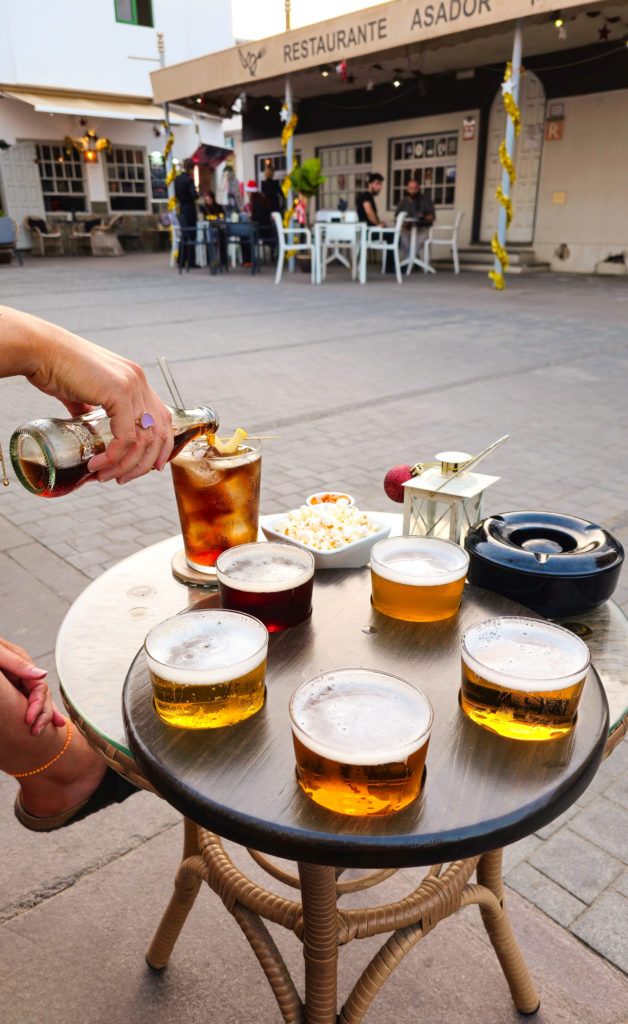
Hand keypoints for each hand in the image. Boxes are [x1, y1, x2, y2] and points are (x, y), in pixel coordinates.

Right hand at [0, 306, 173, 483]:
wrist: (41, 351)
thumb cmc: (57, 369)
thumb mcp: (85, 393)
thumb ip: (92, 410)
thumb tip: (91, 427)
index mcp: (135, 380)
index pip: (163, 418)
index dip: (162, 446)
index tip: (151, 467)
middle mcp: (139, 381)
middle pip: (159, 433)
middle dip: (143, 464)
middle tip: (121, 478)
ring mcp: (132, 385)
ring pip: (144, 439)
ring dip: (126, 465)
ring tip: (105, 475)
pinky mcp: (120, 392)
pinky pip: (127, 436)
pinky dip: (114, 456)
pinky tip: (99, 464)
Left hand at [0, 637, 65, 734]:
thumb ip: (18, 663)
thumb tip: (42, 674)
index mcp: (22, 662)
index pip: (39, 686)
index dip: (37, 704)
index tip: (28, 720)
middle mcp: (22, 672)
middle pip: (40, 694)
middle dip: (43, 713)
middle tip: (36, 731)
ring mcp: (16, 679)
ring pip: (35, 698)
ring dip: (43, 714)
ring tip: (40, 731)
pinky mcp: (9, 687)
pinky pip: (24, 699)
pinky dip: (33, 710)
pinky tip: (38, 721)